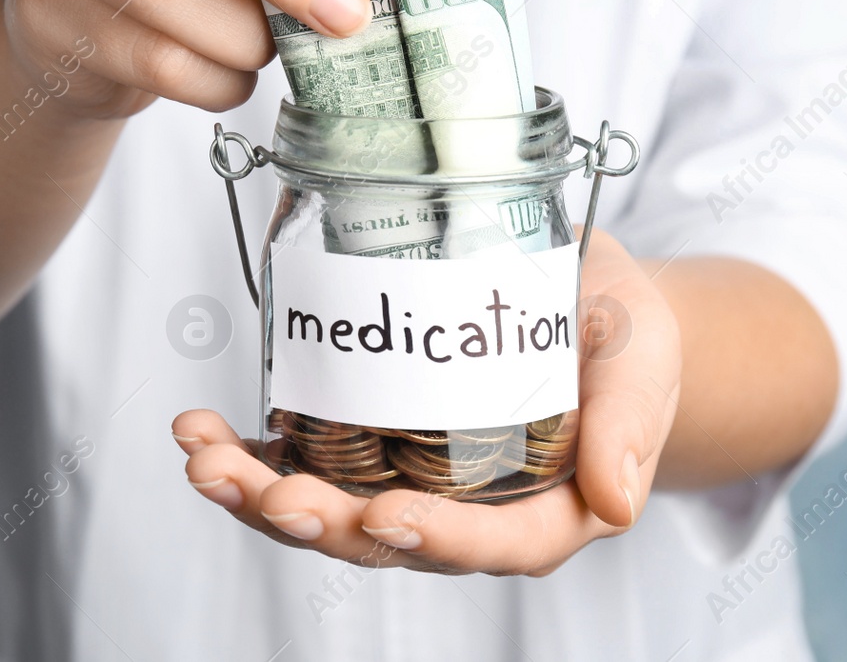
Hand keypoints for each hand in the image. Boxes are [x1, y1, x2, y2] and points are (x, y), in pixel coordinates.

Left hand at [173, 230, 680, 575]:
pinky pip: (305, 463)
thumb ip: (631, 420)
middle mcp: (469, 512)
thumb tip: (616, 500)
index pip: (493, 547)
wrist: (587, 298)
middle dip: (317, 522)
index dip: (435, 540)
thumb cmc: (623, 334)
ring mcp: (413, 481)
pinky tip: (201, 429)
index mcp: (546, 510)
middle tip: (264, 489)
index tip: (381, 516)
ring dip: (259, 492)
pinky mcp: (373, 444)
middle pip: (387, 540)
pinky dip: (250, 451)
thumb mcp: (644, 359)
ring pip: (329, 511)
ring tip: (204, 458)